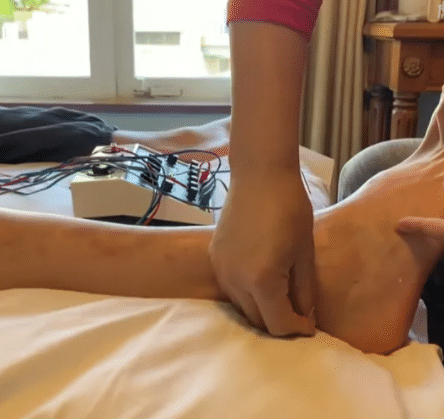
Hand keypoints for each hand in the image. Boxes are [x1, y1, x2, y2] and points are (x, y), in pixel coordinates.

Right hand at [209, 170, 315, 335]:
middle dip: (279, 322)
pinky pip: (230, 288)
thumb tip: (305, 317)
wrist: (259, 175)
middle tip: (297, 312)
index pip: (278, 324)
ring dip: (261, 308)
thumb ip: (303, 292)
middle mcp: (235, 281)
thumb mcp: (304, 254)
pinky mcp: (214, 258)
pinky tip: (261, 277)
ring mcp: (220, 269)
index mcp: (261, 280)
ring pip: (240, 307)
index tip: (310, 324)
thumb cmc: (291, 209)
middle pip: (256, 321)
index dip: (298, 329)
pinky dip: (246, 292)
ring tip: (280, 295)